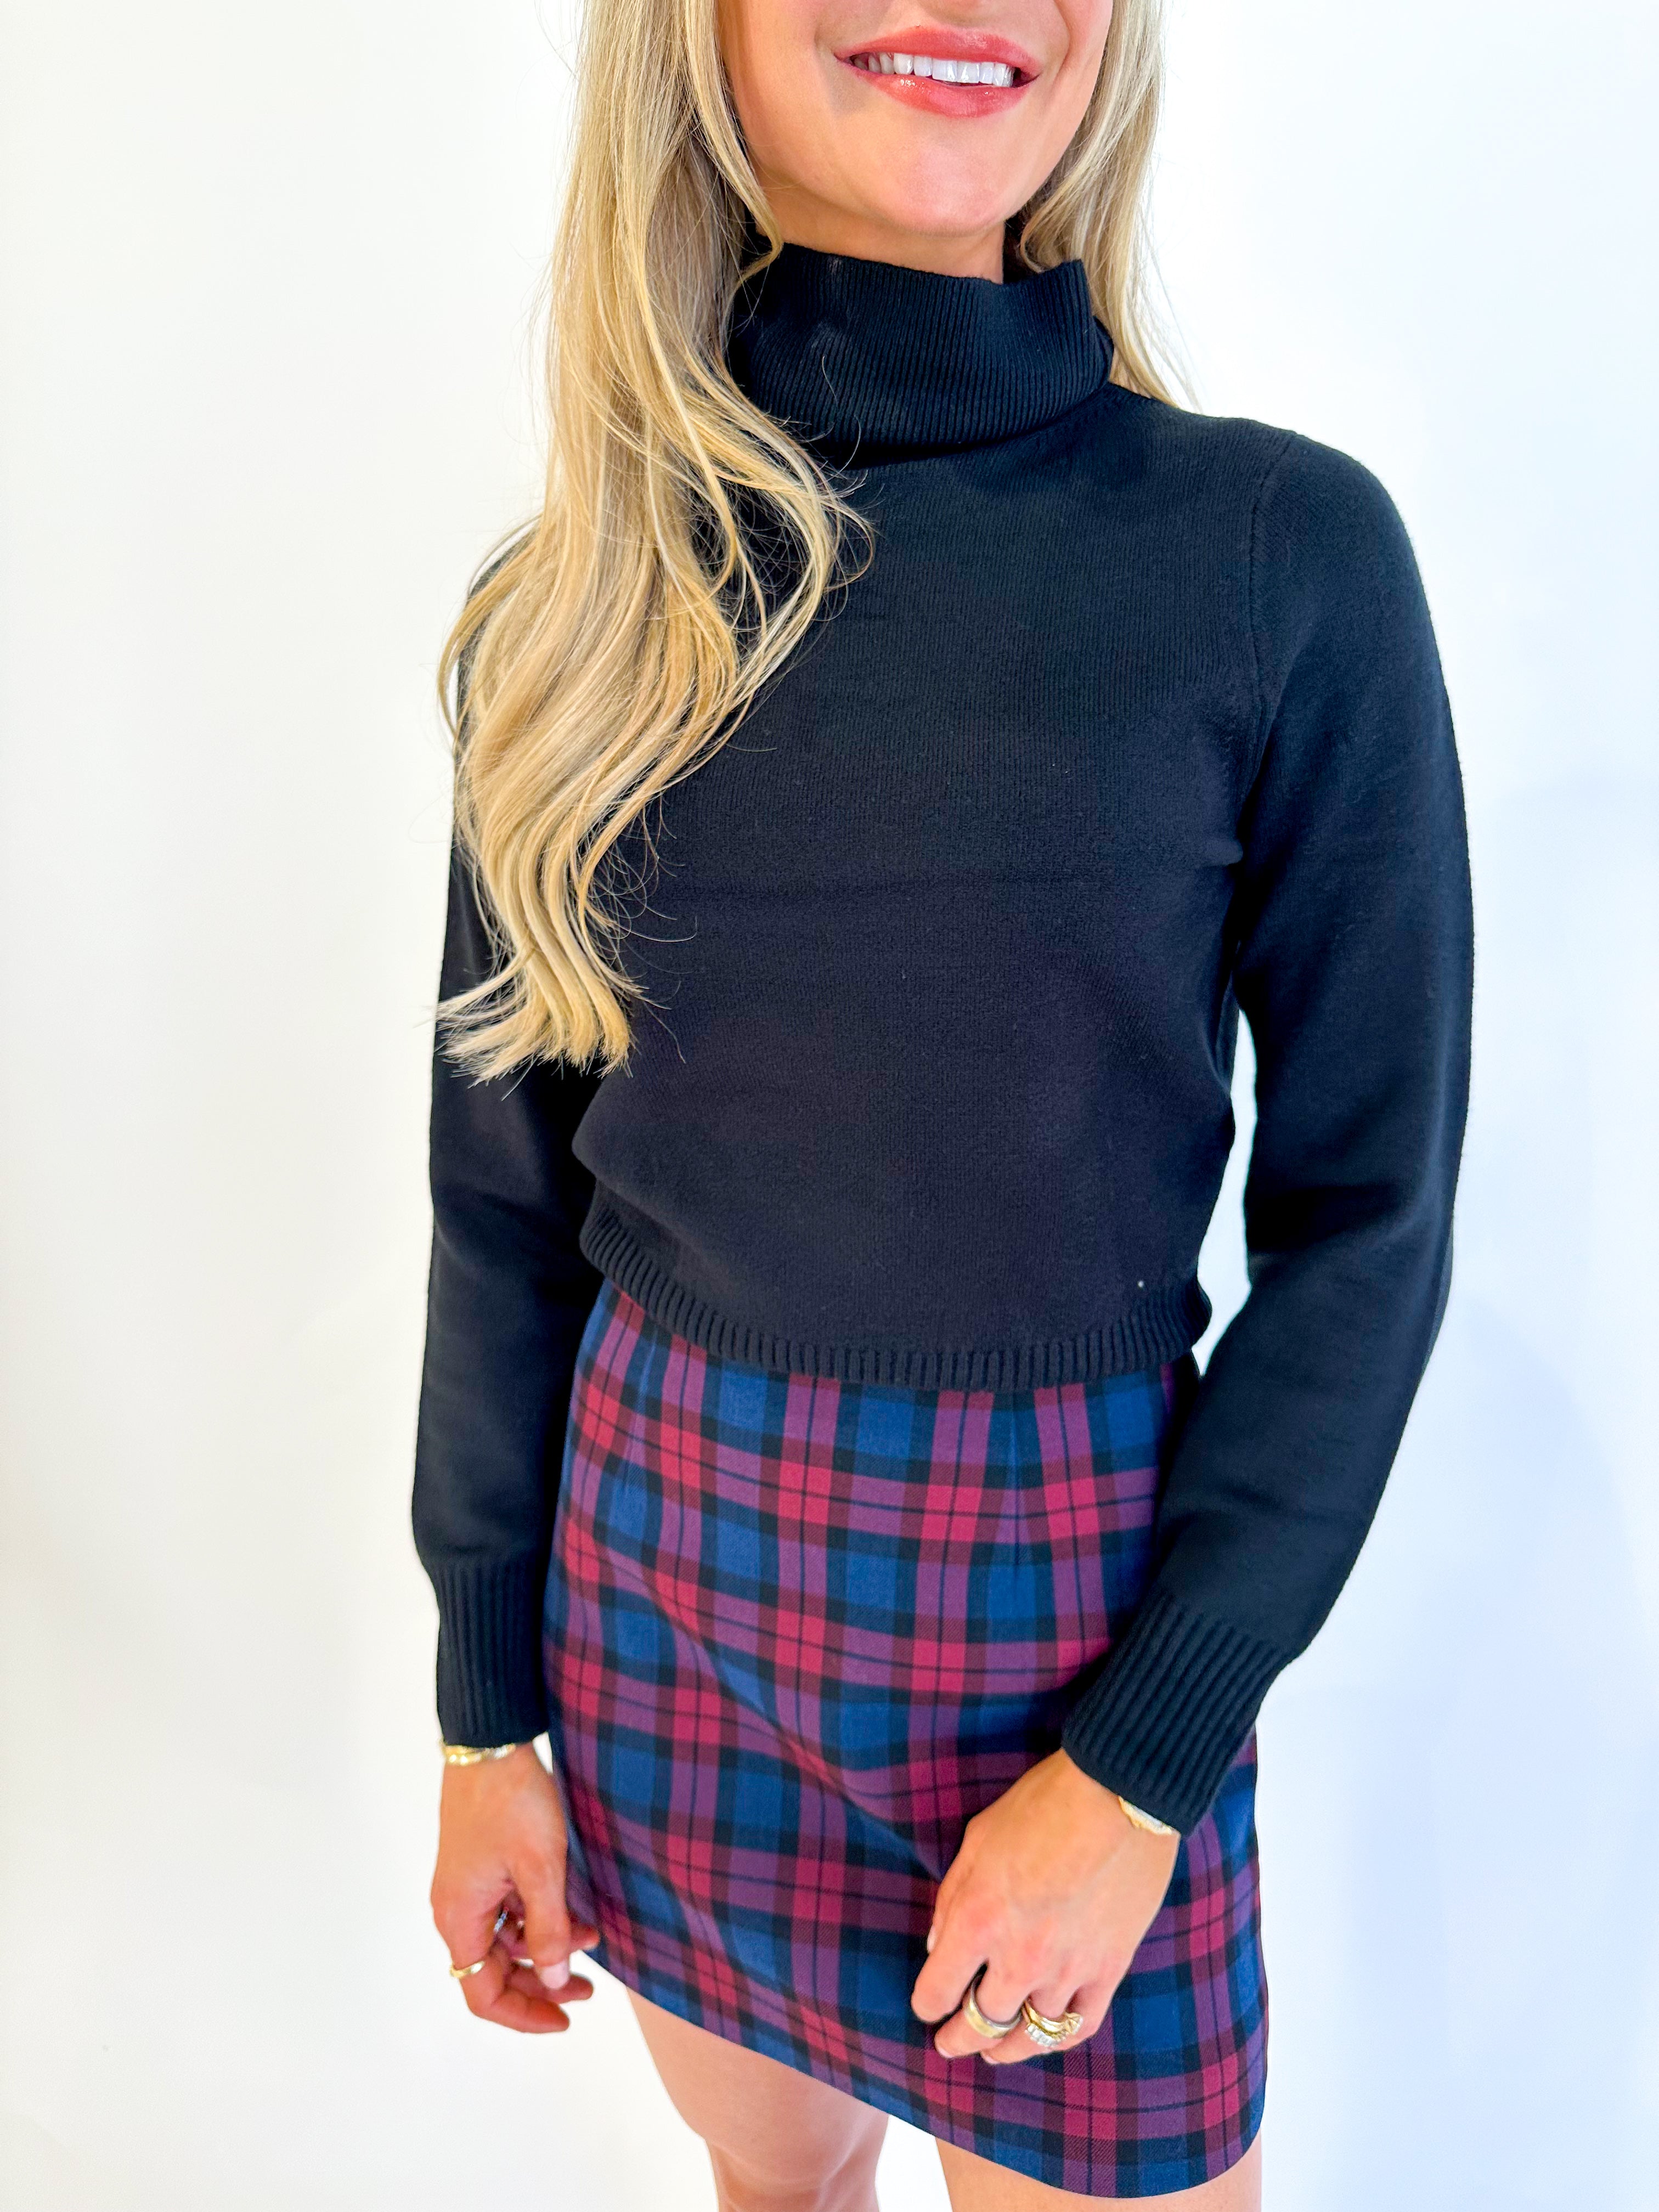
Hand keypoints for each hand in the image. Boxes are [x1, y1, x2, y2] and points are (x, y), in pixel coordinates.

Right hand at [430, 1743, 600, 2034]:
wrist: (492, 1741)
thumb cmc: (511, 1800)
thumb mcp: (540, 1869)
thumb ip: (549, 1931)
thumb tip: (556, 1980)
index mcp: (460, 1917)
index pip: (483, 1993)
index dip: (524, 2013)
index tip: (564, 2018)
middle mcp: (457, 1908)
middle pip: (494, 1970)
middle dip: (542, 1981)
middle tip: (588, 1987)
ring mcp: (469, 1886)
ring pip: (506, 1938)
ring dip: (547, 1944)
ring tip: (591, 1935)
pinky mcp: (483, 1864)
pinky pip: (509, 1907)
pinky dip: (540, 1915)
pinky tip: (573, 1908)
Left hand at [910, 1749, 1178, 2064]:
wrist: (1119, 1795)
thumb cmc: (1043, 1805)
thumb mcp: (978, 1838)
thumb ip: (953, 1897)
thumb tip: (939, 1944)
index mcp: (978, 1920)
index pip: (936, 1990)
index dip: (926, 2004)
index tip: (926, 2006)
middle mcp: (1019, 1956)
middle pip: (980, 2022)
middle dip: (959, 2038)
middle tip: (950, 2043)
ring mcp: (1068, 1969)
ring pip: (1029, 2033)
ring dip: (1004, 2048)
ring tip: (991, 2052)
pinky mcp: (1109, 1969)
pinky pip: (1079, 2026)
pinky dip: (1057, 2039)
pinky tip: (1043, 2037)